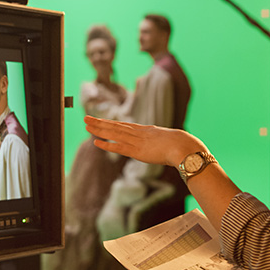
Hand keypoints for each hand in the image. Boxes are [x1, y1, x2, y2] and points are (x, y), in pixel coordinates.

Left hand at [85, 116, 206, 167]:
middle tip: (86, 118)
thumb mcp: (166, 141)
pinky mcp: (137, 151)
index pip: (124, 125)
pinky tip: (96, 142)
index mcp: (145, 130)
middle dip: (100, 122)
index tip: (100, 120)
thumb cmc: (179, 145)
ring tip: (86, 125)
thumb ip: (159, 142)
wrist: (183, 146)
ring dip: (99, 129)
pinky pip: (118, 147)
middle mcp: (138, 133)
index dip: (110, 123)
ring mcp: (137, 141)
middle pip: (115, 126)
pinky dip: (106, 145)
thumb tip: (160, 145)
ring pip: (114, 133)